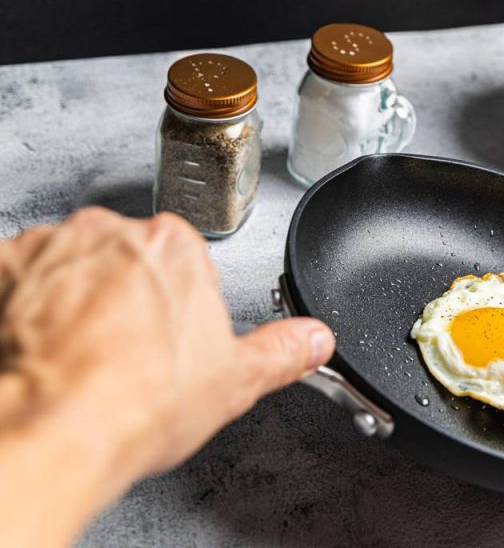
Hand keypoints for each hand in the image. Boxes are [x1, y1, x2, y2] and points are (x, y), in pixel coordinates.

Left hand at [0, 208, 334, 546]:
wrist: (50, 429)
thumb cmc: (133, 401)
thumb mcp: (235, 381)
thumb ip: (283, 351)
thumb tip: (316, 340)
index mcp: (174, 246)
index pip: (183, 263)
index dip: (178, 308)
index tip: (168, 341)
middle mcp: (109, 232)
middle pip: (124, 259)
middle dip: (124, 298)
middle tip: (125, 355)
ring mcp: (48, 249)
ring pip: (66, 268)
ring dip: (69, 302)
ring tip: (78, 359)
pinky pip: (15, 282)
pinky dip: (21, 311)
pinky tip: (38, 353)